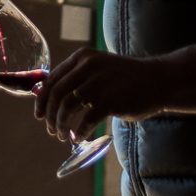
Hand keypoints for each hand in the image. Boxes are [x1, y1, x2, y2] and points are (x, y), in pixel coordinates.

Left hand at [35, 48, 172, 142]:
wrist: (157, 80)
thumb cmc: (125, 79)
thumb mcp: (99, 69)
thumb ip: (77, 78)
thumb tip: (50, 98)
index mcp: (82, 57)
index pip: (52, 79)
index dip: (41, 99)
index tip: (38, 115)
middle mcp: (88, 67)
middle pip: (57, 94)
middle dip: (49, 115)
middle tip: (51, 129)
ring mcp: (100, 83)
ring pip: (67, 107)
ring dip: (61, 125)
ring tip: (63, 135)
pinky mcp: (111, 101)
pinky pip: (86, 120)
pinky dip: (79, 132)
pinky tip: (79, 138)